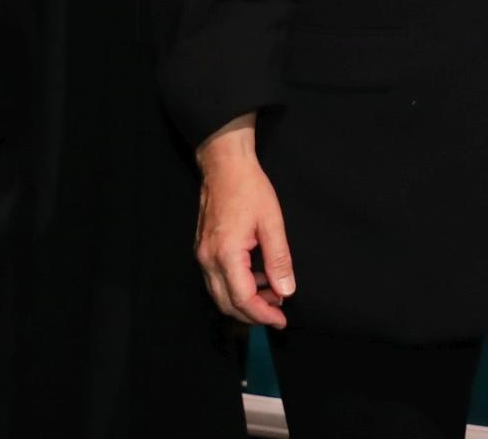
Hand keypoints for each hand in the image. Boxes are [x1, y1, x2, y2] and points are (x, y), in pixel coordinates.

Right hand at [194, 119, 294, 327]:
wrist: (224, 166)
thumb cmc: (250, 189)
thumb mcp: (272, 223)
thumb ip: (279, 260)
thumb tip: (286, 291)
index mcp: (226, 254)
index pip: (242, 299)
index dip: (263, 314)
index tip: (282, 320)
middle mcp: (208, 260)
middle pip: (227, 303)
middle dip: (253, 314)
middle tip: (279, 313)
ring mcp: (202, 256)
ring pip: (220, 294)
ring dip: (245, 301)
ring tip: (273, 293)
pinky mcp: (203, 250)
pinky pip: (217, 280)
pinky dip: (236, 287)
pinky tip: (257, 278)